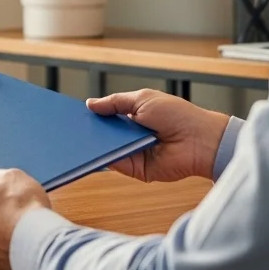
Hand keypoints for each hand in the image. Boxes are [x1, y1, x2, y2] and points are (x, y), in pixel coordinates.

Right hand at [87, 89, 229, 182]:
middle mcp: (132, 135)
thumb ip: (115, 102)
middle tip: (69, 128)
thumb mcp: (142, 99)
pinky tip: (91, 152)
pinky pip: (116, 164)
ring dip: (94, 145)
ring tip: (74, 139)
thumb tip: (90, 104)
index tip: (74, 114)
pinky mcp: (136, 170)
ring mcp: (133, 152)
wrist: (198, 140)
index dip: (93, 115)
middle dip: (89, 131)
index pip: (107, 116)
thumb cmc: (177, 114)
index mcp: (134, 115)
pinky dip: (104, 159)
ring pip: (107, 149)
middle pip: (104, 134)